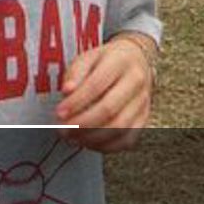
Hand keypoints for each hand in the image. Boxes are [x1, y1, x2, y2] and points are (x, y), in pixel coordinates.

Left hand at [54, 34, 155, 153]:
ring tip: (72, 137)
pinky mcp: (144, 118)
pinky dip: (106, 146)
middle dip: (82, 124)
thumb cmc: (106, 60)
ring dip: (92, 138)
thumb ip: (75, 73)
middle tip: (63, 130)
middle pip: (109, 109)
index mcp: (120, 62)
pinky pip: (127, 139)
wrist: (136, 60)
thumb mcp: (88, 57)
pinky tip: (89, 142)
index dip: (76, 102)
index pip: (96, 85)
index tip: (59, 113)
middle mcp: (136, 81)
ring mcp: (143, 102)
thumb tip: (67, 91)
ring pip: (120, 128)